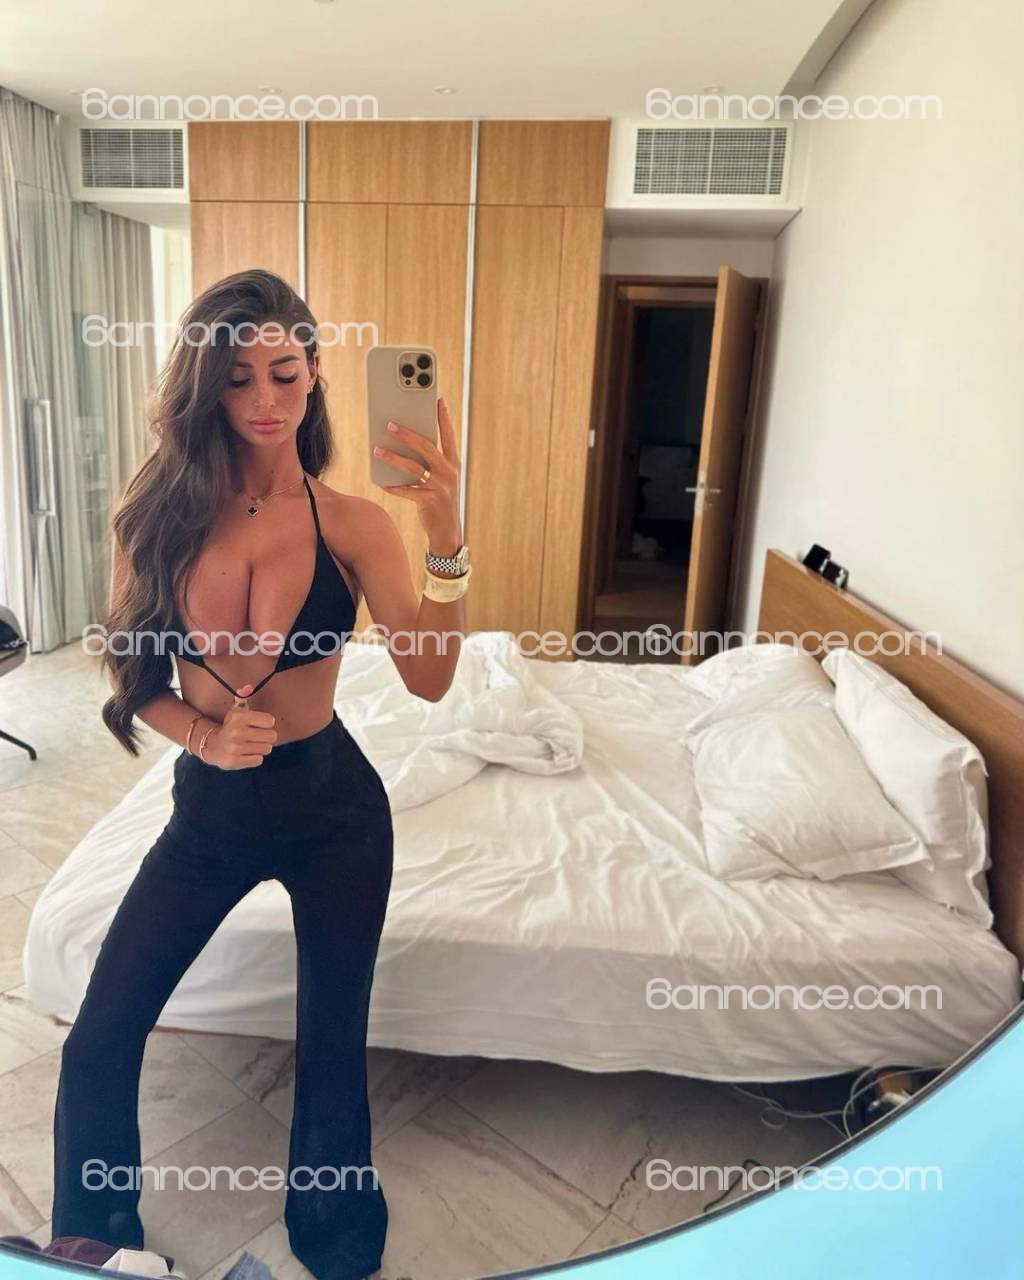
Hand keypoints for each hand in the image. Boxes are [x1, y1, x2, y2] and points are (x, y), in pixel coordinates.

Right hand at [203, 683, 277, 769]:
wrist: (212, 745)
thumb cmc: (231, 726)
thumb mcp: (236, 711)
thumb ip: (243, 697)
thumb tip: (248, 687)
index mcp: (239, 716)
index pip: (270, 721)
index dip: (266, 723)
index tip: (258, 724)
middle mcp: (236, 732)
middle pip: (272, 736)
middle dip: (267, 737)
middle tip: (256, 737)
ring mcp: (234, 748)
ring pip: (266, 749)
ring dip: (261, 748)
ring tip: (250, 745)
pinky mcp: (234, 762)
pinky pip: (258, 760)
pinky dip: (255, 758)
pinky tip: (245, 754)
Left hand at [372, 395, 462, 546]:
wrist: (448, 530)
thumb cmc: (440, 498)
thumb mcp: (442, 478)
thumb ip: (430, 461)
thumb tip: (406, 443)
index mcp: (453, 463)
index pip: (449, 435)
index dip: (444, 417)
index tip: (438, 399)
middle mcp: (448, 472)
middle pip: (427, 447)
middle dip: (408, 434)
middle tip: (390, 424)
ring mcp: (440, 487)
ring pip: (414, 467)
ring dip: (393, 458)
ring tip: (377, 450)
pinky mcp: (429, 501)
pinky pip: (407, 491)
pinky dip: (393, 486)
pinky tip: (381, 481)